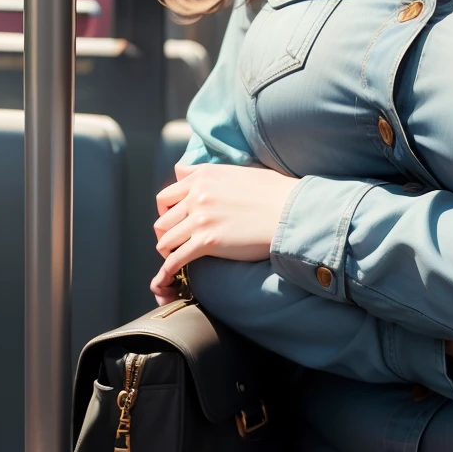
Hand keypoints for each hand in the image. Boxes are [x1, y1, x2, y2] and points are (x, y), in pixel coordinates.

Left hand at [150, 162, 298, 301]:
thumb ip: (205, 172)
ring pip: (164, 240)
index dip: (165, 213)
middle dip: (166, 234)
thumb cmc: (272, 192)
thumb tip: (182, 171)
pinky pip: (175, 260)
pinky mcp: (207, 242)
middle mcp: (197, 195)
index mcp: (202, 177)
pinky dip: (166, 272)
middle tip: (177, 244)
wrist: (290, 211)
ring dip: (168, 252)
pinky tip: (166, 280)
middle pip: (161, 220)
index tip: (174, 223)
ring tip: (177, 258)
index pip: (165, 197)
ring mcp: (200, 219)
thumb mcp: (235, 171)